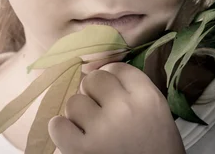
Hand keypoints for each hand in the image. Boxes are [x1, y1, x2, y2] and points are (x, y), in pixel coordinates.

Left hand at [48, 62, 184, 153]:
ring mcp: (102, 129)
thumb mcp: (156, 114)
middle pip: (93, 79)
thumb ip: (133, 91)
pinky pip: (57, 125)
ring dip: (79, 116)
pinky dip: (62, 132)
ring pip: (74, 102)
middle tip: (101, 113)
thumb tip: (96, 70)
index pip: (118, 68)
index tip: (111, 94)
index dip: (111, 79)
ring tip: (92, 131)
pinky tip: (75, 139)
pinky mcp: (81, 150)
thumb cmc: (157, 150)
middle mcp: (125, 109)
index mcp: (148, 99)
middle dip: (93, 94)